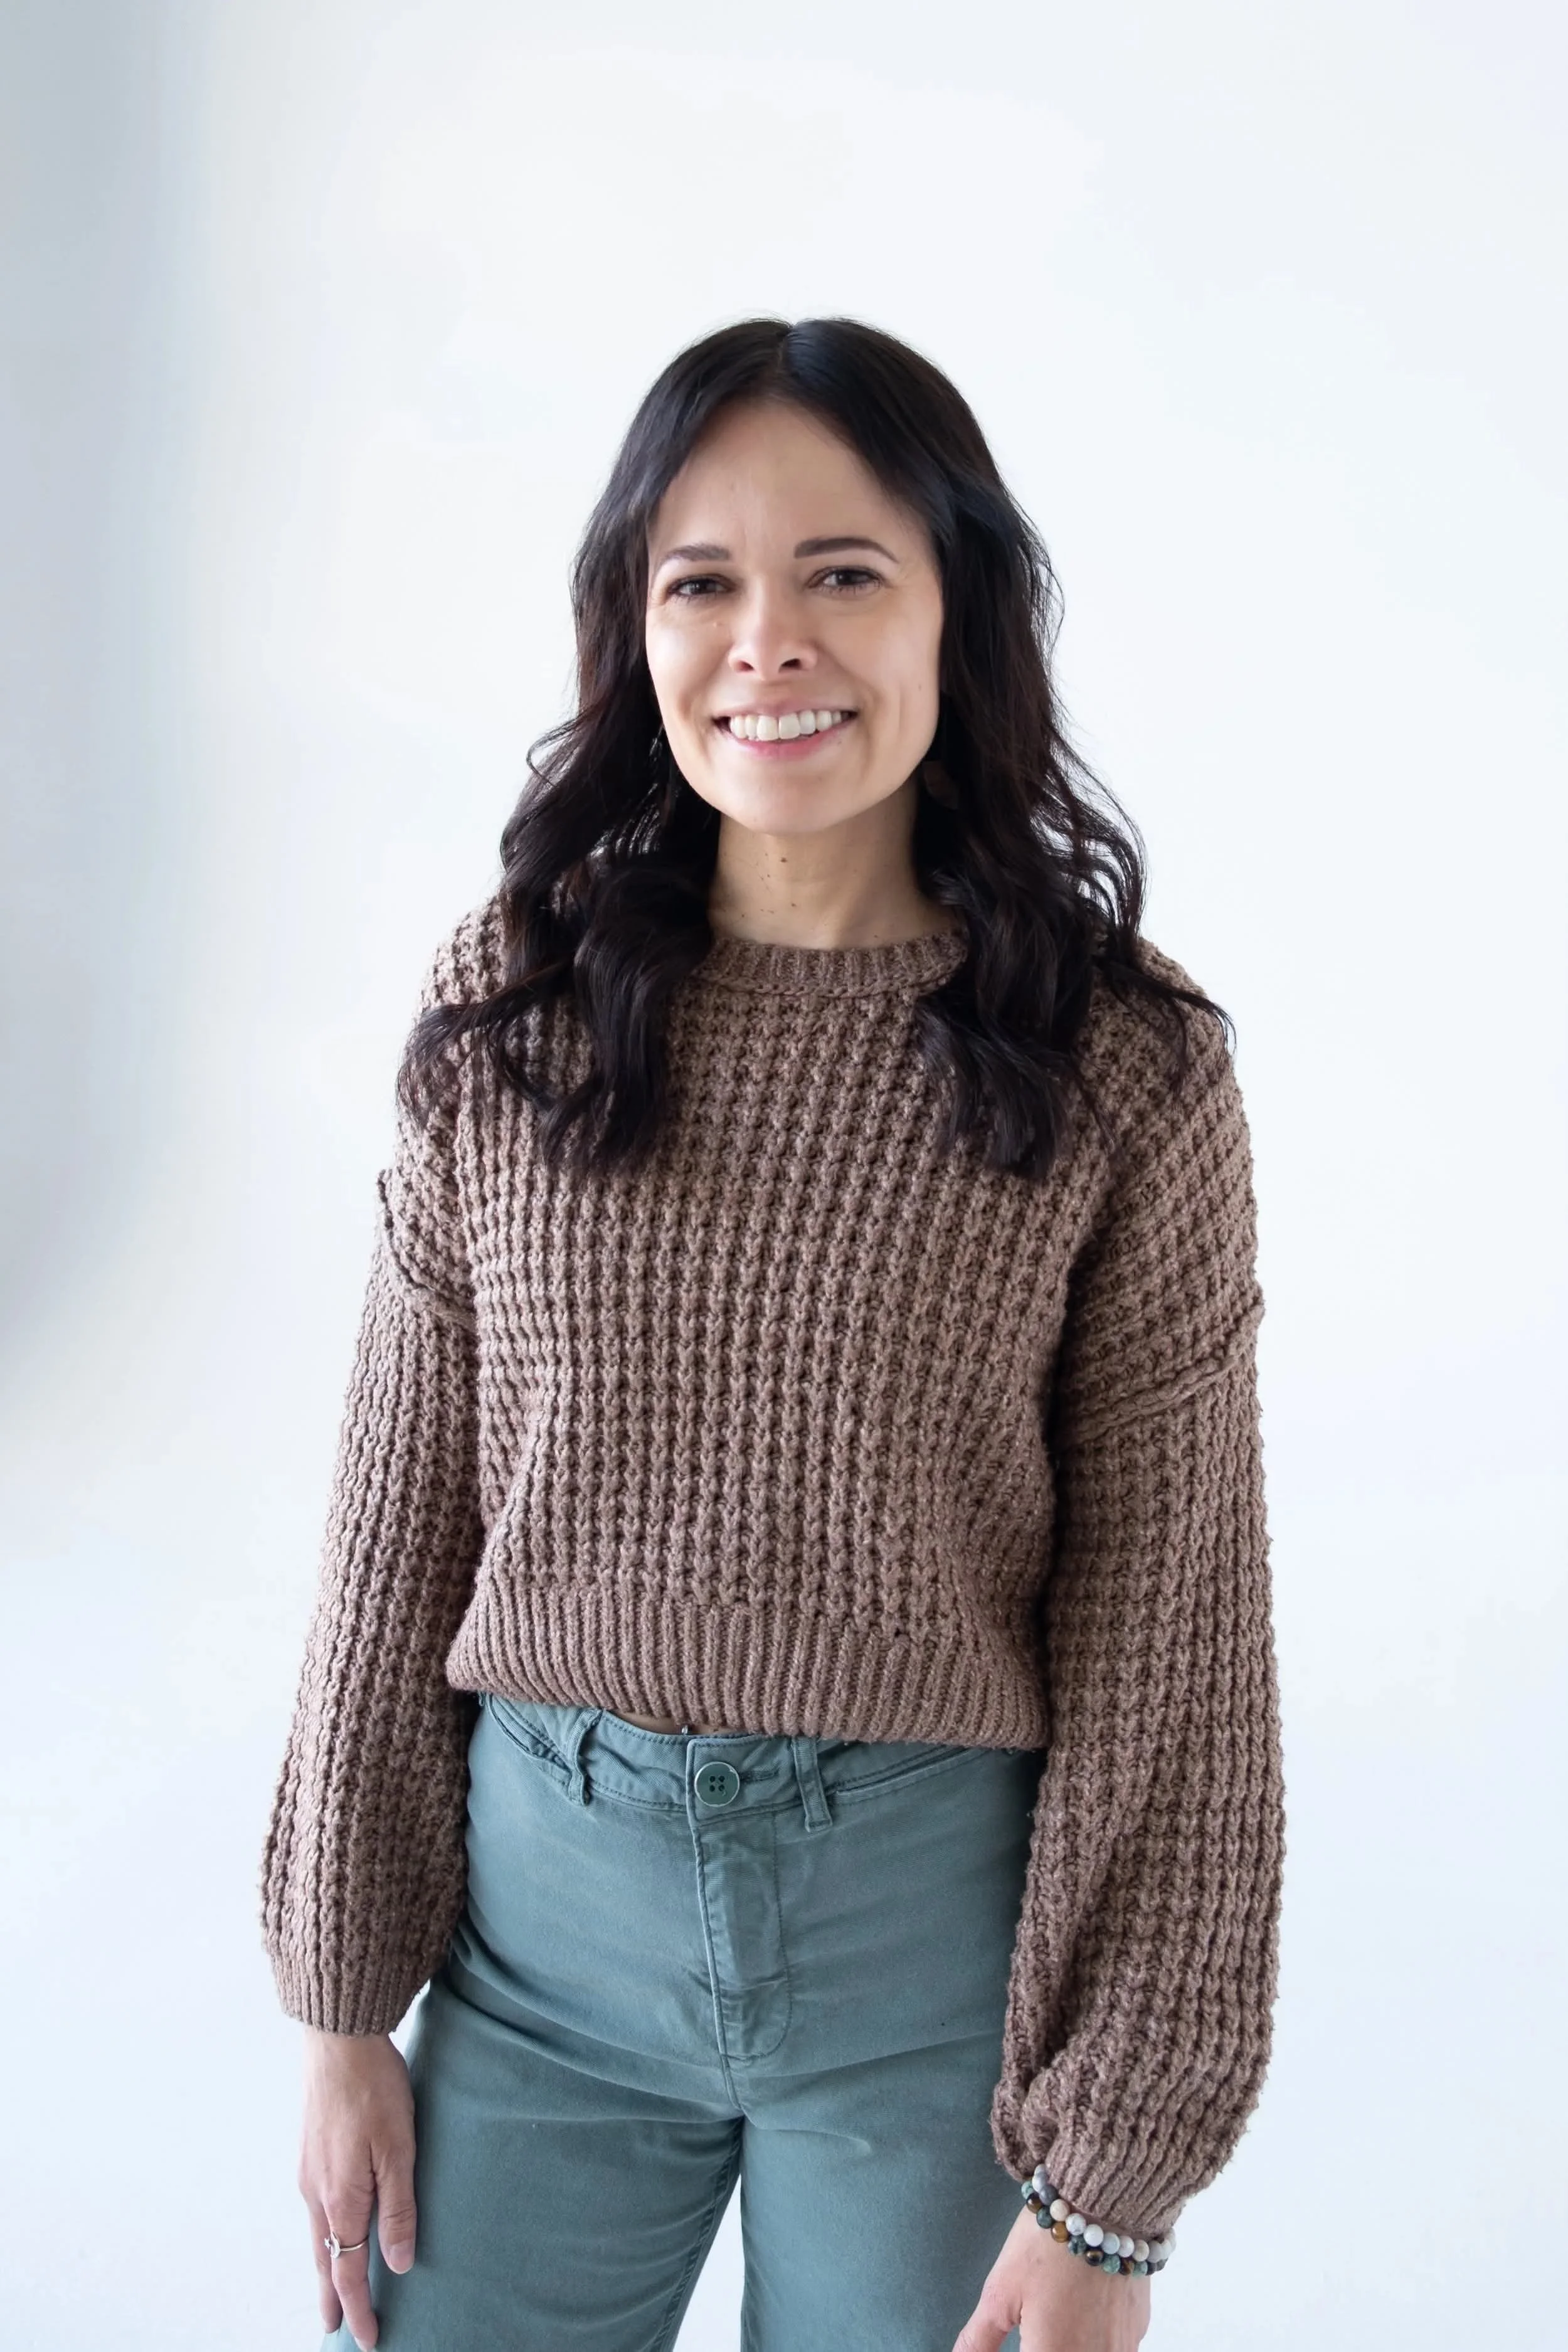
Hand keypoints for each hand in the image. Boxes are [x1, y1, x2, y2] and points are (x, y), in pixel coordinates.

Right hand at [298, 2027, 417, 2349]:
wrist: (337, 2038)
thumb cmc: (375, 2089)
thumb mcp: (399, 2150)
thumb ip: (398, 2210)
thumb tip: (397, 2265)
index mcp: (341, 2199)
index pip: (348, 2272)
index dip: (360, 2309)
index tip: (368, 2340)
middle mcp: (317, 2194)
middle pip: (325, 2261)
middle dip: (334, 2299)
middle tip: (339, 2330)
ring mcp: (309, 2173)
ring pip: (318, 2235)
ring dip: (327, 2268)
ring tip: (335, 2292)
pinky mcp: (310, 2153)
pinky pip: (316, 2209)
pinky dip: (323, 2235)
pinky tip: (332, 2232)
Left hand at [953, 2203, 1151, 2350]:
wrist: (1103, 2204)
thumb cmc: (1046, 2246)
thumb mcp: (1000, 2292)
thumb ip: (980, 2339)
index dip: (1022, 2350)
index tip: (1019, 2338)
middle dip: (1043, 2344)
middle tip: (1032, 2326)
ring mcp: (1120, 2347)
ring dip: (1070, 2343)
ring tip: (1056, 2315)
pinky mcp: (1137, 2328)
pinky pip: (1113, 2348)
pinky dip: (1094, 2338)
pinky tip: (1082, 2310)